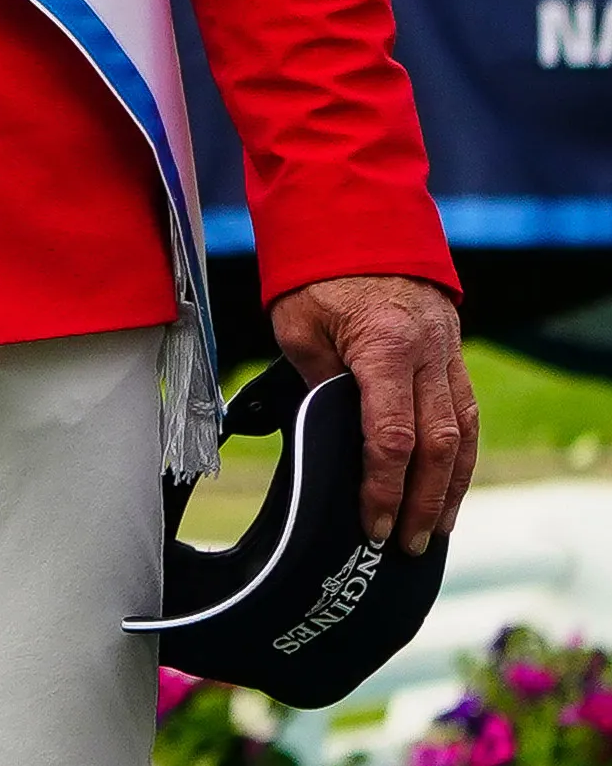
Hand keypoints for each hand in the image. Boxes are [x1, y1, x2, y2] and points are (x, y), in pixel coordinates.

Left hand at [266, 270, 475, 550]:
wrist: (360, 222)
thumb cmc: (318, 275)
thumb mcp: (299, 327)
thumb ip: (318, 383)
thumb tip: (326, 434)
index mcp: (387, 347)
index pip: (392, 435)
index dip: (384, 486)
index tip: (373, 523)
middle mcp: (430, 355)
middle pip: (438, 445)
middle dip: (424, 501)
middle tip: (407, 544)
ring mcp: (449, 356)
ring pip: (463, 435)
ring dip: (452, 487)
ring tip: (435, 530)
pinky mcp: (454, 357)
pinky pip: (466, 416)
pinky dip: (461, 458)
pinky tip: (451, 487)